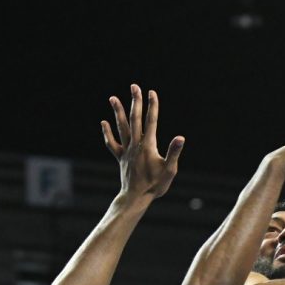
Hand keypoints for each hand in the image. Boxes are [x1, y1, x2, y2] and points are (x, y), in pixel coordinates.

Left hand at [101, 84, 184, 198]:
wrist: (136, 198)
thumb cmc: (155, 185)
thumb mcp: (169, 170)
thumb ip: (174, 153)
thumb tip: (181, 137)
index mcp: (148, 146)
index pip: (151, 121)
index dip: (152, 106)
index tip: (152, 92)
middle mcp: (135, 145)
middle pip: (135, 119)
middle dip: (135, 102)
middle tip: (134, 86)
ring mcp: (126, 151)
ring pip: (121, 128)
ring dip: (117, 112)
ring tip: (112, 98)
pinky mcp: (121, 158)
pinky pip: (112, 144)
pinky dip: (108, 133)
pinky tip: (104, 122)